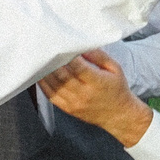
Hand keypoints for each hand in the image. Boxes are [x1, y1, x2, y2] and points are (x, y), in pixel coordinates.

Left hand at [38, 50, 152, 145]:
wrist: (118, 114)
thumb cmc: (117, 88)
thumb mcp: (114, 68)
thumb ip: (98, 55)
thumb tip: (81, 46)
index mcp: (98, 83)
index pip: (79, 67)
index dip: (69, 56)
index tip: (62, 45)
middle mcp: (84, 94)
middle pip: (63, 76)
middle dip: (54, 61)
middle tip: (48, 48)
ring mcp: (74, 103)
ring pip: (54, 85)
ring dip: (46, 71)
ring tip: (42, 58)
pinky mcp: (68, 109)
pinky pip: (51, 96)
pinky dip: (44, 84)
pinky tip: (41, 74)